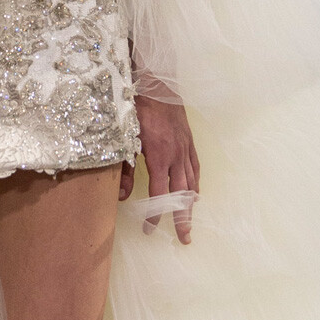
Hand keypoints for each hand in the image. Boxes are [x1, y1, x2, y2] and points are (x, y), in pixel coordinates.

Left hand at [119, 95, 198, 243]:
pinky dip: (196, 182)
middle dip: (182, 216)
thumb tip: (123, 196)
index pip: (158, 192)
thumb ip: (123, 168)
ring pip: (192, 181)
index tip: (151, 228)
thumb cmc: (137, 107)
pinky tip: (196, 192)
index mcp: (160, 155)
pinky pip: (196, 167)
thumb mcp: (124, 137)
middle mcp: (177, 155)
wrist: (157, 82)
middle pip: (181, 193)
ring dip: (191, 203)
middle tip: (184, 237)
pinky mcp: (189, 141)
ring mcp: (186, 148)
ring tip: (190, 219)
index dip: (155, 212)